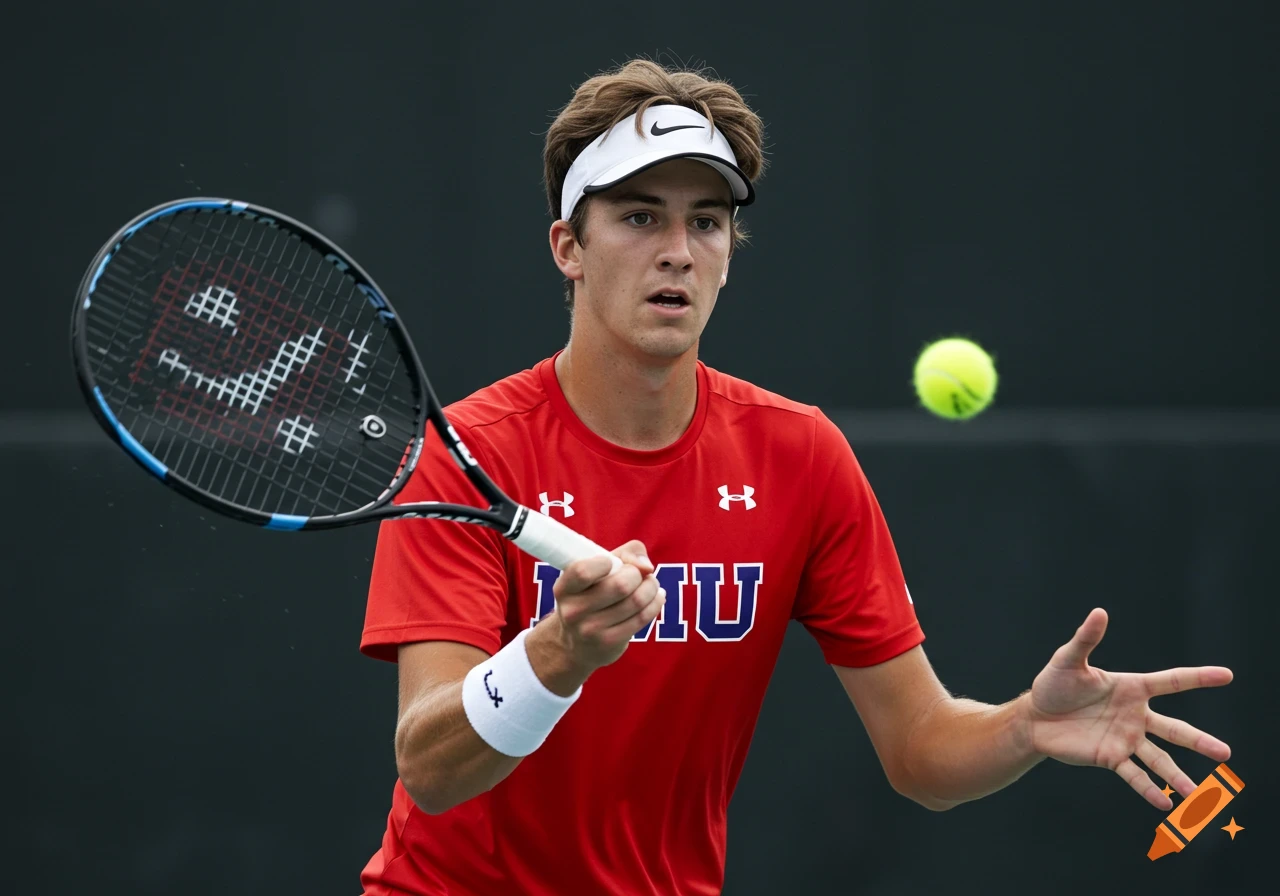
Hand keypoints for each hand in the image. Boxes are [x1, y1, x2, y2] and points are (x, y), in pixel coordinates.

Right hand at [526, 540, 664, 692]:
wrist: (576, 644)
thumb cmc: (591, 595)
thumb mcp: (596, 571)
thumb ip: (625, 554)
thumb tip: (647, 567)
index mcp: (564, 588)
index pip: (582, 571)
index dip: (604, 563)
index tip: (613, 563)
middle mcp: (573, 611)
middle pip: (620, 585)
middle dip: (638, 574)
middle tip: (639, 574)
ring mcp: (590, 630)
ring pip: (636, 601)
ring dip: (651, 587)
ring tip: (651, 583)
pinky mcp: (609, 643)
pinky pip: (642, 618)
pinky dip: (655, 602)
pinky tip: (656, 597)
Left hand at [1022, 608, 1233, 809]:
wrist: (1034, 718)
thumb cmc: (1053, 685)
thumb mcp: (1068, 660)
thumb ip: (1086, 639)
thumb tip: (1099, 612)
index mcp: (1132, 688)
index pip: (1172, 681)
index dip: (1199, 677)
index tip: (1227, 675)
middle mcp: (1135, 715)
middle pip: (1174, 729)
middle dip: (1199, 741)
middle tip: (1225, 754)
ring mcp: (1125, 738)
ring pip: (1158, 759)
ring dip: (1177, 775)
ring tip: (1196, 792)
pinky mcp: (1110, 757)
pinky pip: (1133, 775)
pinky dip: (1148, 789)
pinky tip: (1165, 804)